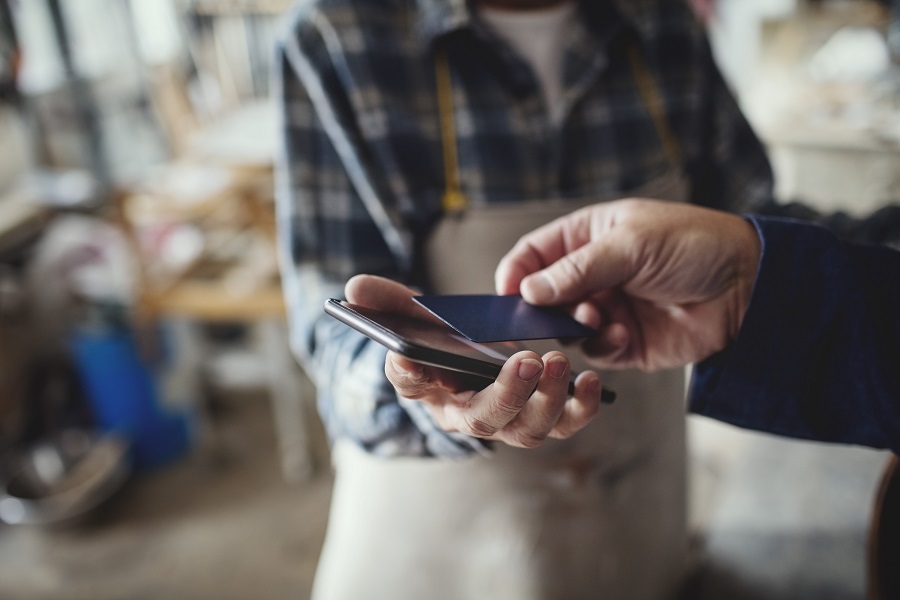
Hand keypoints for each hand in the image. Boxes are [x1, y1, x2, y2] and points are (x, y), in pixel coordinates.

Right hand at [345, 274, 603, 447]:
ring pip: (527, 429)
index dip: (411, 376)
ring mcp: (510, 420)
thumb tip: (353, 288)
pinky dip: (581, 406)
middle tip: (524, 359)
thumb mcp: (416, 314)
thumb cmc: (446, 338)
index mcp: (429, 387)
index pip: (411, 385)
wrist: (480, 357)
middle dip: (506, 393)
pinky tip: (591, 379)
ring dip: (546, 400)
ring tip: (557, 362)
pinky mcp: (546, 415)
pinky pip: (565, 422)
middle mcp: (469, 413)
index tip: (412, 361)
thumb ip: (388, 301)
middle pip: (484, 418)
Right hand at [494, 199, 760, 370]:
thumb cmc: (694, 245)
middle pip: (543, 297)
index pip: (534, 254)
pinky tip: (623, 333)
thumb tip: (527, 291)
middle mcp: (593, 274)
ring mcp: (609, 309)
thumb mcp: (631, 244)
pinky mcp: (627, 342)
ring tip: (599, 317)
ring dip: (576, 327)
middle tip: (548, 317)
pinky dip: (603, 346)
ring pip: (566, 328)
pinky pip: (597, 351)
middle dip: (543, 309)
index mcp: (589, 236)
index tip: (506, 296)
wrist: (750, 285)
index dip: (515, 273)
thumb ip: (577, 268)